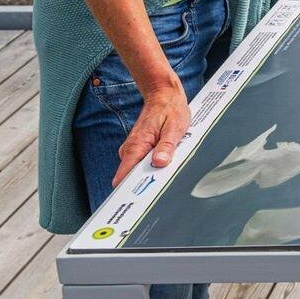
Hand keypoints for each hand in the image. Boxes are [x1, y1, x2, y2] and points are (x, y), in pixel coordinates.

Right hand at [112, 73, 189, 187]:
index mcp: (136, 146)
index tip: (135, 204)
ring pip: (139, 171)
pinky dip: (153, 166)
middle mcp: (130, 150)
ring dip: (151, 174)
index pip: (124, 177)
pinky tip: (164, 162)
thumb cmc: (170, 109)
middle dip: (146, 184)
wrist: (163, 94)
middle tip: (160, 190)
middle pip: (132, 177)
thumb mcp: (174, 127)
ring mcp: (134, 150)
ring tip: (166, 172)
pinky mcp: (139, 149)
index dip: (129, 192)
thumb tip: (159, 162)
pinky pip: (143, 164)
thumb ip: (167, 146)